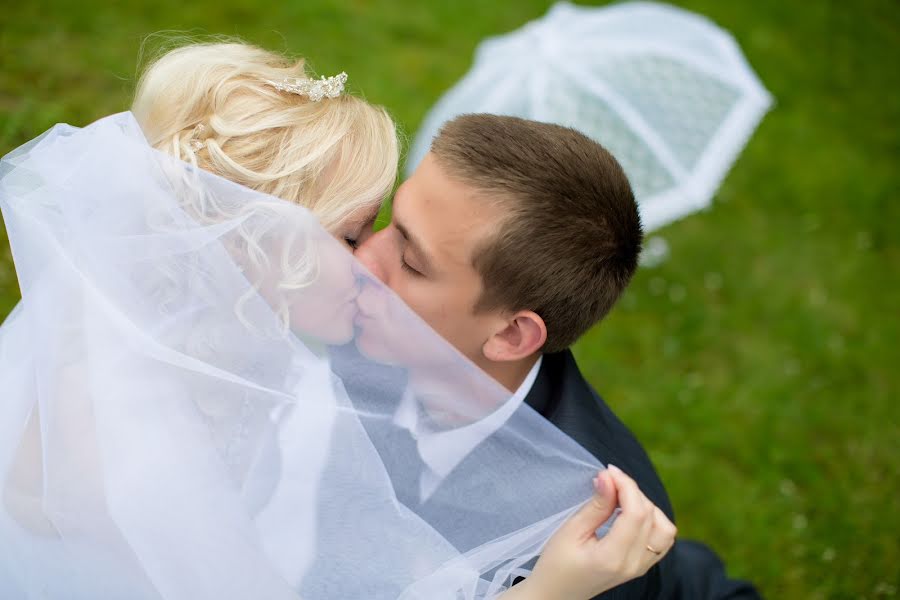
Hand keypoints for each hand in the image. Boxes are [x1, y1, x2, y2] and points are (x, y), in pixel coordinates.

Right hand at [505, 464, 676, 599]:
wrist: (556, 593)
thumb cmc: (556, 563)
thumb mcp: (571, 531)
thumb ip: (596, 505)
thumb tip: (609, 477)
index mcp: (613, 557)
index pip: (637, 513)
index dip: (627, 485)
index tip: (608, 471)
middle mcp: (633, 565)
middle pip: (651, 516)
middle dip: (633, 491)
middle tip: (609, 480)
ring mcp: (640, 568)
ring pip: (664, 527)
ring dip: (646, 505)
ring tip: (621, 498)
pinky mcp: (641, 566)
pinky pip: (661, 538)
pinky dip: (651, 520)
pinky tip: (629, 512)